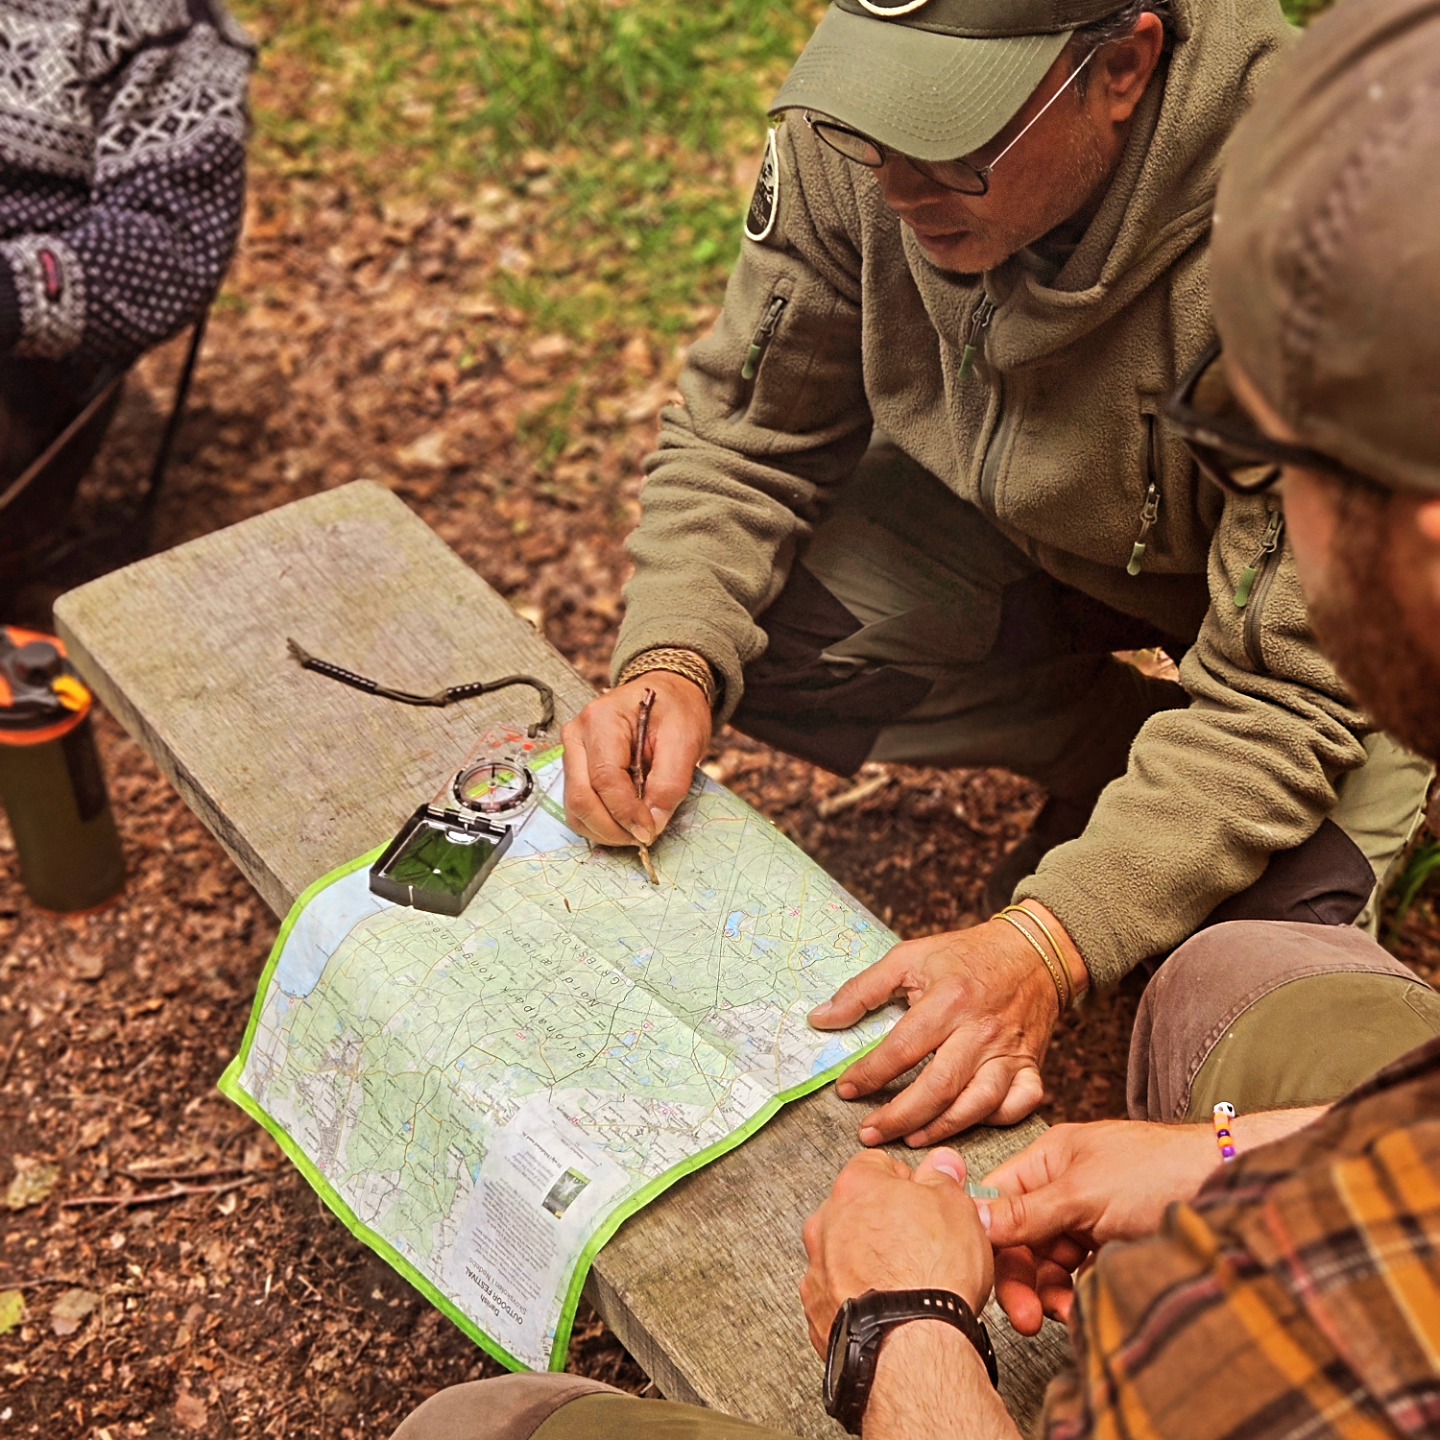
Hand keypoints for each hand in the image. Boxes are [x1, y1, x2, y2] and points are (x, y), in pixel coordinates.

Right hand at [561, 672, 711, 845]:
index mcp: (602, 719)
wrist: (666, 694)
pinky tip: (625, 821)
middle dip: (612, 828)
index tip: (650, 833)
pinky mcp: (575, 767)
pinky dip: (600, 822)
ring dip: (604, 830)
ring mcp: (572, 751)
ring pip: (575, 807)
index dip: (626, 813)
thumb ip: (670, 782)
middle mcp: (577, 734)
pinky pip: (579, 805)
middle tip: (643, 838)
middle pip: (581, 797)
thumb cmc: (675, 711)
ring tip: (637, 830)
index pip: (605, 778)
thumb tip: (652, 823)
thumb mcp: (685, 740)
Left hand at [800, 1149, 993, 1355]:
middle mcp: (826, 1222)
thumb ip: (943, 1179)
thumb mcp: (958, 1209)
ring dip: (866, 1261)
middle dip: (883, 1223)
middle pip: (856, 1210)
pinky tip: (884, 1307)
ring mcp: (817, 1267)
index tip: (924, 1201)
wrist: (911, 1344)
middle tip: (917, 1244)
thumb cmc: (931, 1276)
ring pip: (842, 1253)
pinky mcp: (817, 1310)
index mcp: (856, 1186)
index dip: (907, 1184)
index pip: (878, 1165)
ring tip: (903, 1282)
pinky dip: (855, 1297)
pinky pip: (836, 1293)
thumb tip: (942, 1165)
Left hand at [809, 920, 1058, 1146]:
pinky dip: (995, 1121)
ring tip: (909, 1138)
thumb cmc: (964, 956)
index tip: (845, 1090)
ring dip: (941, 1129)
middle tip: (868, 1132)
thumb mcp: (909, 958)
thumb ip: (863, 990)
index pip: (902, 1048)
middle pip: (939, 1087)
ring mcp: (1011, 1052)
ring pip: (978, 1105)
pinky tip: (965, 1124)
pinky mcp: (1033, 1066)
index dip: (869, 1074)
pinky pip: (1020, 1105)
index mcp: (948, 1000)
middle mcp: (981, 1030)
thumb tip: (820, 1019)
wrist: (1031, 952)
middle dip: (899, 1116)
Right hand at [979, 1120, 1215, 1333]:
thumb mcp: (1082, 1193)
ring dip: (1048, 1291)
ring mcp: (1088, 1217)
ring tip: (1061, 1314)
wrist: (1228, 1187)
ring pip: (1048, 1262)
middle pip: (1020, 1237)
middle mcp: (1062, 1187)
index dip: (986, 1236)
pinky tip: (1080, 1307)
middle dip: (1019, 1277)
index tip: (982, 1275)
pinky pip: (1077, 1275)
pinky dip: (1073, 1293)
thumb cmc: (1158, 1171)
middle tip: (1023, 1316)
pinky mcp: (1112, 1245)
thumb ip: (1026, 1212)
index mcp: (1048, 1160)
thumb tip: (972, 1216)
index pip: (997, 1199)